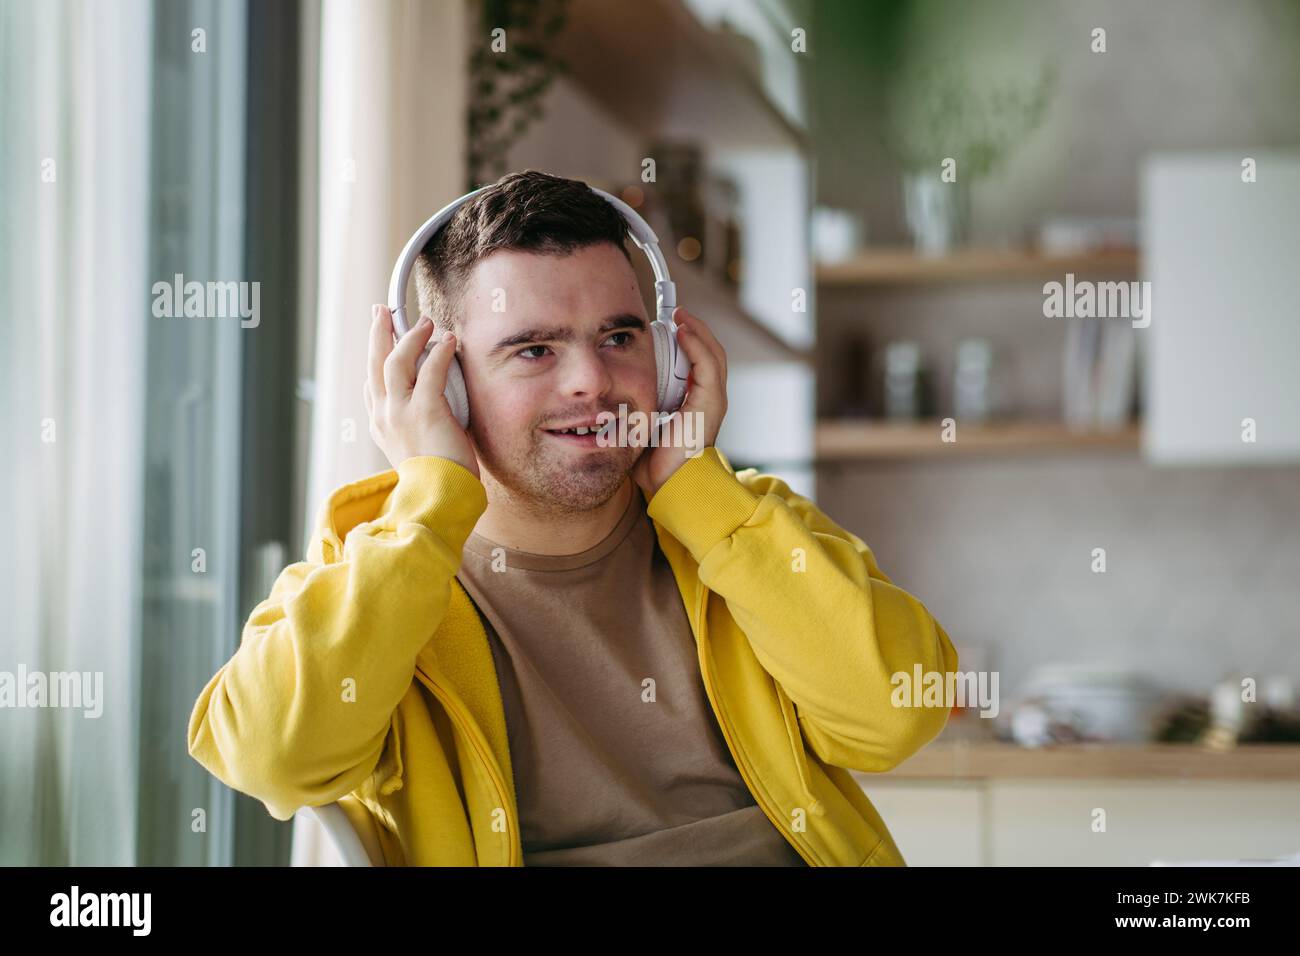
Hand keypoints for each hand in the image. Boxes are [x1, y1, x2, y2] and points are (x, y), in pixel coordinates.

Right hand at [364, 304, 479, 477]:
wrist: (442, 497)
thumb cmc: (438, 477)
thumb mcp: (419, 446)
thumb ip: (418, 423)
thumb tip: (435, 401)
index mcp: (380, 425)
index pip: (372, 384)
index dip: (374, 357)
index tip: (380, 337)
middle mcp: (384, 416)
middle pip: (376, 363)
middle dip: (378, 333)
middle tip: (382, 310)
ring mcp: (401, 413)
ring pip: (397, 361)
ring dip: (411, 336)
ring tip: (427, 322)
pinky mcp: (425, 412)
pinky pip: (431, 371)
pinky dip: (440, 352)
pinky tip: (449, 341)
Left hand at [631, 307, 726, 498]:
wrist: (664, 486)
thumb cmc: (650, 462)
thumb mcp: (639, 424)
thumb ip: (634, 407)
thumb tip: (606, 393)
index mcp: (695, 405)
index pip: (699, 364)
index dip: (687, 342)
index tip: (667, 325)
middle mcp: (708, 402)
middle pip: (709, 354)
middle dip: (694, 330)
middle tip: (675, 312)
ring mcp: (712, 403)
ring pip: (713, 356)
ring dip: (697, 331)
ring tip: (680, 315)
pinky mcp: (710, 405)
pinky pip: (709, 366)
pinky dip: (698, 345)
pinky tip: (683, 331)